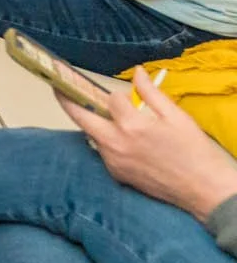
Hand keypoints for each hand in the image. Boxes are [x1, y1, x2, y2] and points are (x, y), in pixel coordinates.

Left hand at [62, 68, 236, 220]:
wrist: (205, 190)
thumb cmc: (195, 152)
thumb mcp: (177, 117)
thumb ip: (152, 93)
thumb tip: (137, 72)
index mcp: (132, 125)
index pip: (110, 98)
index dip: (119, 94)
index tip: (126, 95)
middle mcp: (116, 143)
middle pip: (80, 115)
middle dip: (66, 99)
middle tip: (57, 87)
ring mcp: (113, 161)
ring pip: (91, 134)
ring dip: (93, 123)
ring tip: (102, 115)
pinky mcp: (116, 174)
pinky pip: (103, 151)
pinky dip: (106, 141)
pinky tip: (122, 141)